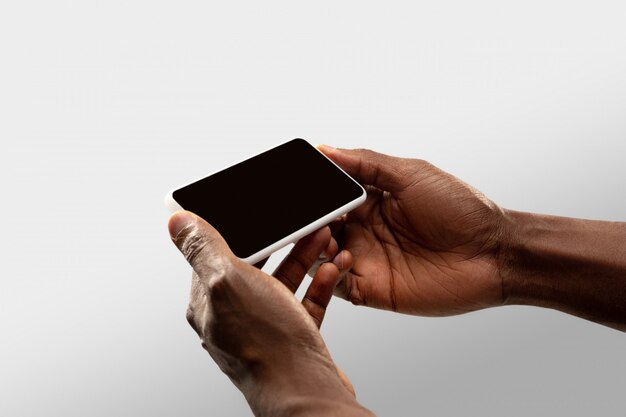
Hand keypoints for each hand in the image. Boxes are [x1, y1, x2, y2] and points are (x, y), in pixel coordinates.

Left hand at [168, 211, 371, 415]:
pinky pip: (305, 303)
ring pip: (283, 283)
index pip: (217, 256)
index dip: (241, 232)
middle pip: (256, 267)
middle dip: (280, 242)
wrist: (305, 391)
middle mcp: (234, 317)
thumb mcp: (228, 281)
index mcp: (210, 303)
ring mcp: (264, 329)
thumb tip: (176, 222)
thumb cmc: (265, 342)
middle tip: (301, 224)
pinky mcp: (292, 338)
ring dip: (303, 258)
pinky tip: (330, 271)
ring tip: (322, 239)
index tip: (259, 216)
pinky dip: (318, 284)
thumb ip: (203, 248)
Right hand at [318, 145, 505, 315]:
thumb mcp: (411, 174)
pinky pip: (338, 285)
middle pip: (319, 226)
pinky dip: (330, 274)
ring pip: (321, 256)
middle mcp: (363, 230)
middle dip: (307, 221)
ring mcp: (366, 260)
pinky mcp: (372, 289)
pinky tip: (342, 260)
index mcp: (371, 200)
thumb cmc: (461, 209)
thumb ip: (366, 164)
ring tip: (325, 237)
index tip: (296, 187)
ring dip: (315, 247)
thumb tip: (325, 148)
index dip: (312, 192)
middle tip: (303, 216)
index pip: (329, 195)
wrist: (494, 252)